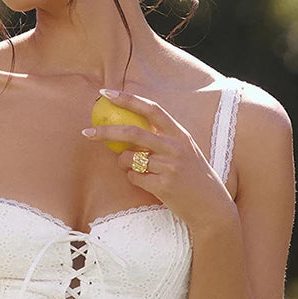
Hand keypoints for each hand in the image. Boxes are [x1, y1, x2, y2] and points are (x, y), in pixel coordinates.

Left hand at [83, 88, 235, 232]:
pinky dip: (133, 178)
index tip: (106, 93)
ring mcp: (169, 166)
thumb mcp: (183, 150)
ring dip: (123, 162)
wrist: (210, 206)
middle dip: (106, 132)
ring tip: (132, 167)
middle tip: (86, 133)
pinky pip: (134, 178)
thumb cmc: (192, 176)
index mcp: (179, 133)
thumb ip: (161, 138)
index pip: (151, 108)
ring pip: (129, 159)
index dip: (128, 99)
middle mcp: (175, 147)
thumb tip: (126, 130)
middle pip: (132, 133)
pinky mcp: (163, 186)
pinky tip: (147, 182)